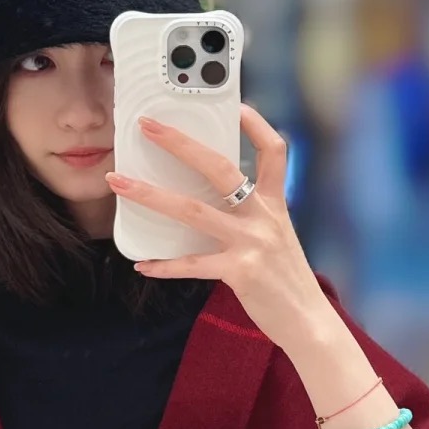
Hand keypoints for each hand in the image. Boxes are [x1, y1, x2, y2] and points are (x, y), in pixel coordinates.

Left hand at [104, 103, 327, 349]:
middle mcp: (264, 217)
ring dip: (151, 195)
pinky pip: (192, 264)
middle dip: (180, 144)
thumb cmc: (287, 281)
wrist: (308, 322)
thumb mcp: (278, 237)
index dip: (256, 126)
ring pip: (193, 210)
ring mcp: (252, 243)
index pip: (274, 152)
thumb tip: (211, 200)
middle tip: (148, 126)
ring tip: (120, 183)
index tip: (236, 106)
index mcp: (275, 204)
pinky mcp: (240, 272)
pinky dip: (165, 265)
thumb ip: (252, 216)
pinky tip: (143, 264)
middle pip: (221, 168)